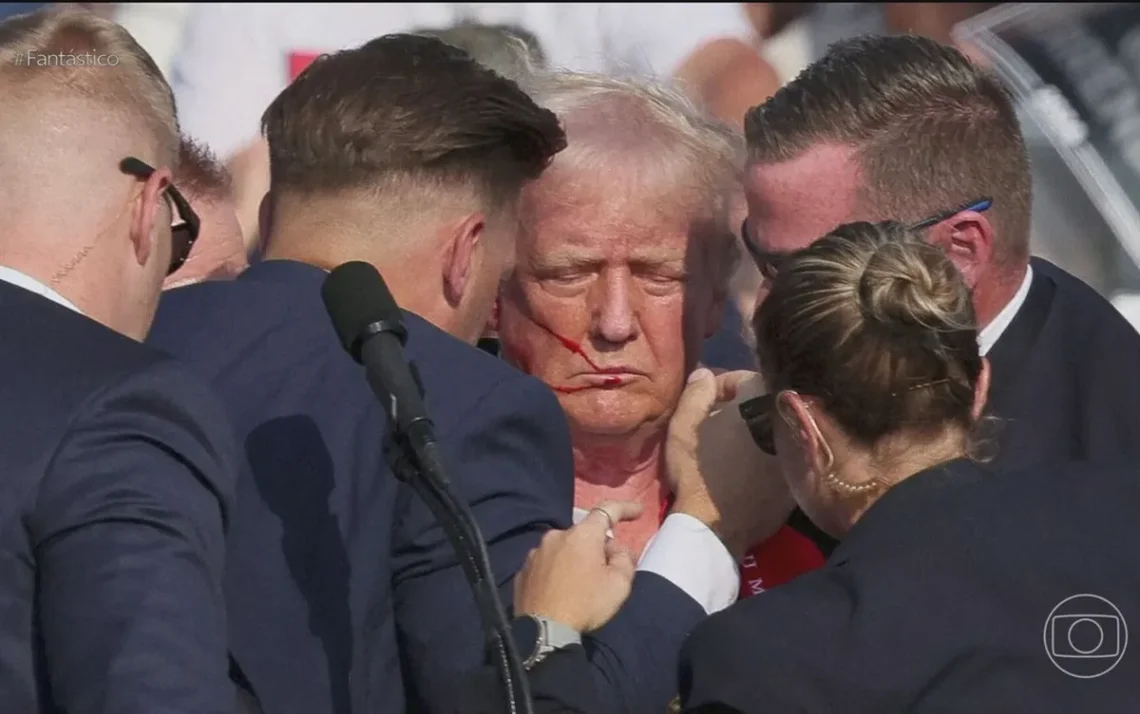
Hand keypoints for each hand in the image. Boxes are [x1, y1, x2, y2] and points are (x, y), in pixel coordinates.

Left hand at [513, 501, 642, 632]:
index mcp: (583, 534)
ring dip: (575, 557)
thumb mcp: (619, 584)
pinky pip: (547, 563)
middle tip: (609, 566)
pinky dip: (557, 570)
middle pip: (585, 533)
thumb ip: (624, 559)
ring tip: (581, 582)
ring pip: (564, 548)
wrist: (542, 631)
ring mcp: (536, 552)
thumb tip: (615, 549)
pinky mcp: (523, 570)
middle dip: (598, 544)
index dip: (625, 508)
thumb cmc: (585, 603)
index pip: (607, 510)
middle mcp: (556, 535)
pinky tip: (560, 589)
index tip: (638, 511)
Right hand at [665, 368, 793, 558]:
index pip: (743, 378)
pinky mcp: (801, 477)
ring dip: (756, 432)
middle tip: (717, 426)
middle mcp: (788, 419)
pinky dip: (768, 456)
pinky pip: (784, 455)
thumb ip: (696, 392)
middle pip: (763, 403)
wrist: (717, 527)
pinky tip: (749, 471)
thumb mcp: (683, 426)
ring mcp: (799, 449)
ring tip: (733, 449)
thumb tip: (706, 374)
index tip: (704, 406)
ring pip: (775, 428)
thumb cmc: (697, 472)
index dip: (719, 388)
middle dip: (741, 410)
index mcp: (761, 398)